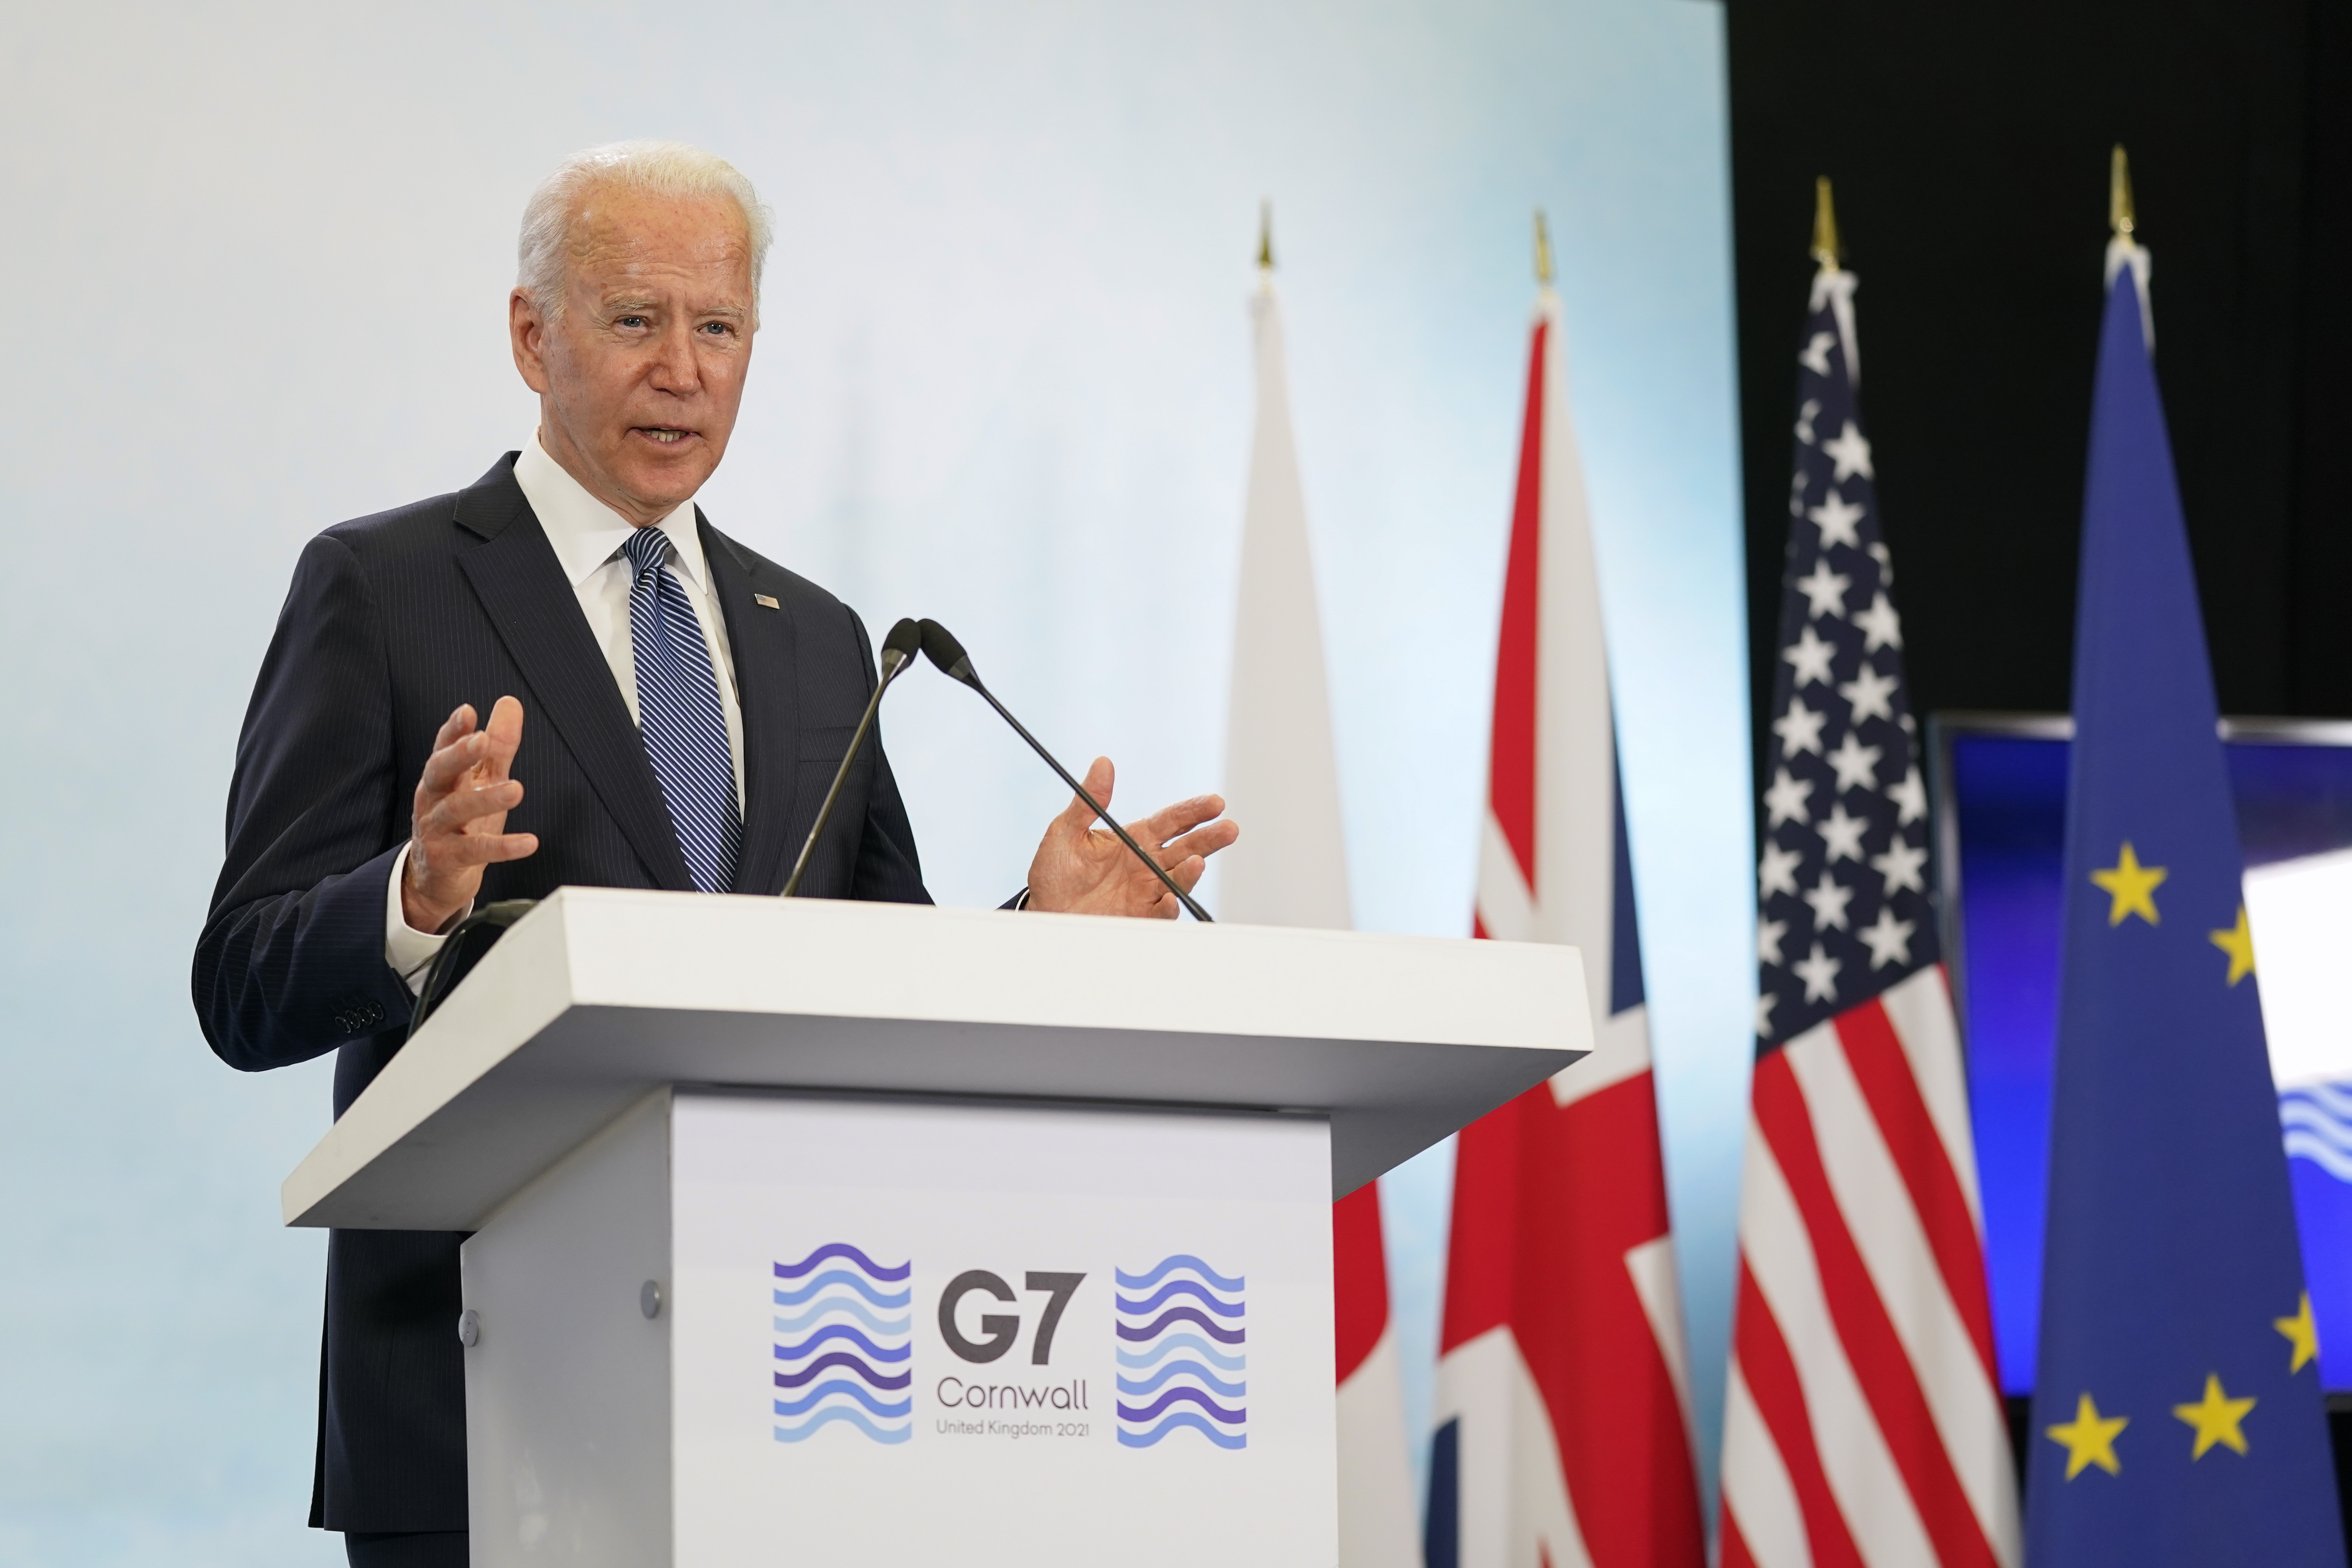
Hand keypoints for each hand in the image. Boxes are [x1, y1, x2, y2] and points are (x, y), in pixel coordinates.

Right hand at [403, 697, 538, 931]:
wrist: (437, 877)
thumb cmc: (462, 821)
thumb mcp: (482, 780)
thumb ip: (497, 745)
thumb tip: (509, 702)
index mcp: (442, 777)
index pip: (444, 748)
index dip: (453, 730)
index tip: (467, 711)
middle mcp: (433, 799)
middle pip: (439, 772)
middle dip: (458, 755)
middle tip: (481, 741)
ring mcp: (436, 829)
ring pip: (456, 810)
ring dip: (486, 799)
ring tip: (516, 789)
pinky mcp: (447, 859)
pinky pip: (475, 851)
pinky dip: (503, 847)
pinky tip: (530, 842)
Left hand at [1024, 757, 1237, 918]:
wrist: (1045, 911)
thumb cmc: (1055, 872)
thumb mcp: (1065, 831)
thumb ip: (1088, 801)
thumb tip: (1103, 763)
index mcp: (1134, 839)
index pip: (1171, 821)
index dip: (1193, 811)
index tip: (1215, 803)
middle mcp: (1146, 864)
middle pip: (1185, 847)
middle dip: (1209, 838)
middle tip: (1229, 829)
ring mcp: (1146, 891)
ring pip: (1178, 879)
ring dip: (1191, 871)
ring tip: (1198, 861)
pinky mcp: (1139, 916)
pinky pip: (1159, 912)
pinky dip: (1167, 906)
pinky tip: (1168, 897)